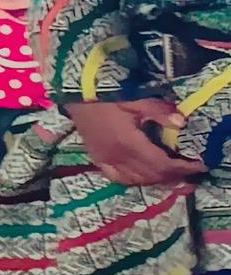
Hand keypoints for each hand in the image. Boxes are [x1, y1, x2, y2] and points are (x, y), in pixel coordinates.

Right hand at [66, 95, 198, 188]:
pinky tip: (141, 176)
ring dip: (155, 179)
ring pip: (136, 179)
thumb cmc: (106, 96)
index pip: (162, 164)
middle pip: (151, 175)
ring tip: (169, 173)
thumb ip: (159, 111)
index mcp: (129, 144)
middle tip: (188, 169)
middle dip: (173, 175)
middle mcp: (118, 158)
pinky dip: (133, 180)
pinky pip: (117, 177)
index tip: (198, 165)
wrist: (75, 94)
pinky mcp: (97, 158)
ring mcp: (106, 160)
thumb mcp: (136, 99)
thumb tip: (182, 122)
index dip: (182, 168)